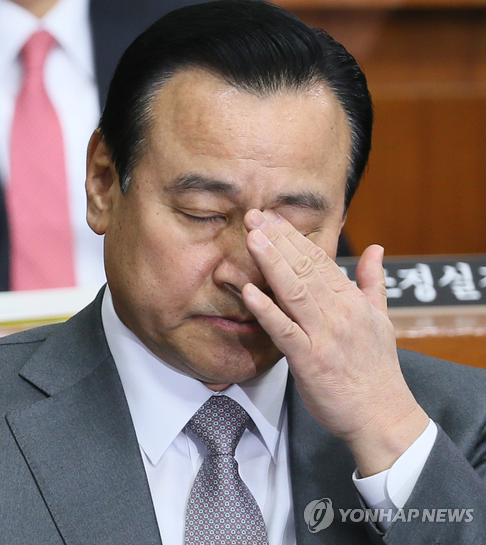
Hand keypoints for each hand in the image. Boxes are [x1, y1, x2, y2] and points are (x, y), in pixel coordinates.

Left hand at [242, 209, 428, 476]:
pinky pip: (284, 331)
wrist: (382, 414)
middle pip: (305, 268)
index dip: (294, 237)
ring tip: (252, 238)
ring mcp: (324, 335)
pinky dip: (267, 310)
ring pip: (295, 291)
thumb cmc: (377, 367)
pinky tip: (249, 291)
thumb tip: (376, 248)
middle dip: (278, 240)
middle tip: (254, 216)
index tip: (273, 218)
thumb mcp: (381, 318)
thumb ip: (372, 281)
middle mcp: (339, 312)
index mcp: (352, 300)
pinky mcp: (309, 360)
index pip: (320, 259)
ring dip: (272, 263)